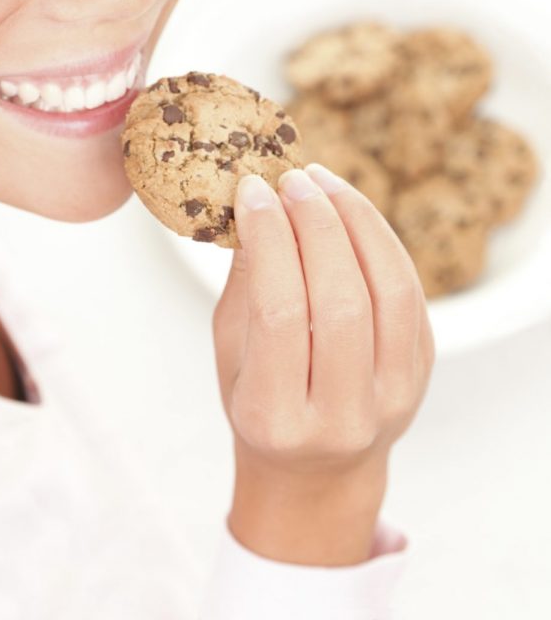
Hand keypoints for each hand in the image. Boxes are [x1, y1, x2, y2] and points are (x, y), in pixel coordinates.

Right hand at [211, 163, 434, 563]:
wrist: (315, 470)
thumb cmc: (259, 404)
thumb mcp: (230, 353)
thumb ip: (245, 285)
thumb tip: (256, 203)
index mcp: (276, 418)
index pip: (279, 314)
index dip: (269, 240)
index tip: (253, 191)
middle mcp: (341, 418)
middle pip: (341, 301)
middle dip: (316, 225)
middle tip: (292, 180)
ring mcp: (391, 399)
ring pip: (388, 293)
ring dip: (356, 222)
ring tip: (323, 182)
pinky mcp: (421, 373)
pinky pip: (410, 293)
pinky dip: (381, 241)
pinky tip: (351, 211)